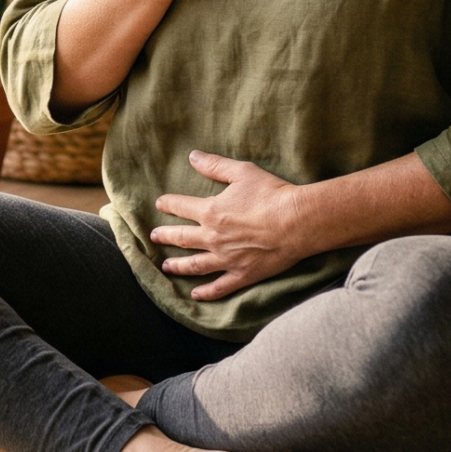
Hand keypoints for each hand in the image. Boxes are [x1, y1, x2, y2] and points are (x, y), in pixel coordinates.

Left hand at [150, 151, 314, 302]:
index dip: (168, 204)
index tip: (160, 203)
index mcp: (211, 211)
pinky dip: (205, 292)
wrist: (296, 222)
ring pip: (194, 265)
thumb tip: (193, 156)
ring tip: (166, 267)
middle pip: (181, 238)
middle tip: (154, 236)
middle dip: (164, 236)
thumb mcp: (242, 172)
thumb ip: (215, 166)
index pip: (181, 206)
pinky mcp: (242, 275)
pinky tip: (195, 295)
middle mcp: (212, 237)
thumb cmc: (271, 194)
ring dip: (177, 266)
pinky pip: (219, 287)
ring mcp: (226, 259)